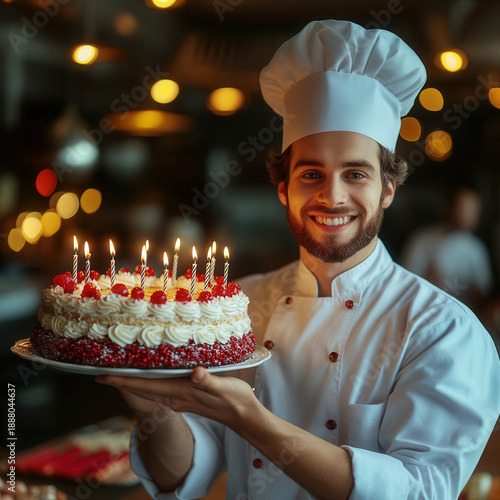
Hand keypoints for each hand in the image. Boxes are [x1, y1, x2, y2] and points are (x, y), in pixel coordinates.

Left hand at [97, 367, 256, 427]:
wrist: (243, 416)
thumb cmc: (235, 400)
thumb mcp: (223, 388)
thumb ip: (208, 382)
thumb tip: (195, 373)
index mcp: (181, 393)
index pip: (146, 387)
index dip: (124, 381)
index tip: (103, 376)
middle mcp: (176, 398)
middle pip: (143, 389)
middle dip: (122, 381)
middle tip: (101, 371)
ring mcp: (181, 399)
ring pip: (150, 389)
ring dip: (134, 381)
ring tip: (120, 370)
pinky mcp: (187, 396)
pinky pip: (161, 388)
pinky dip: (150, 381)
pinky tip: (151, 373)